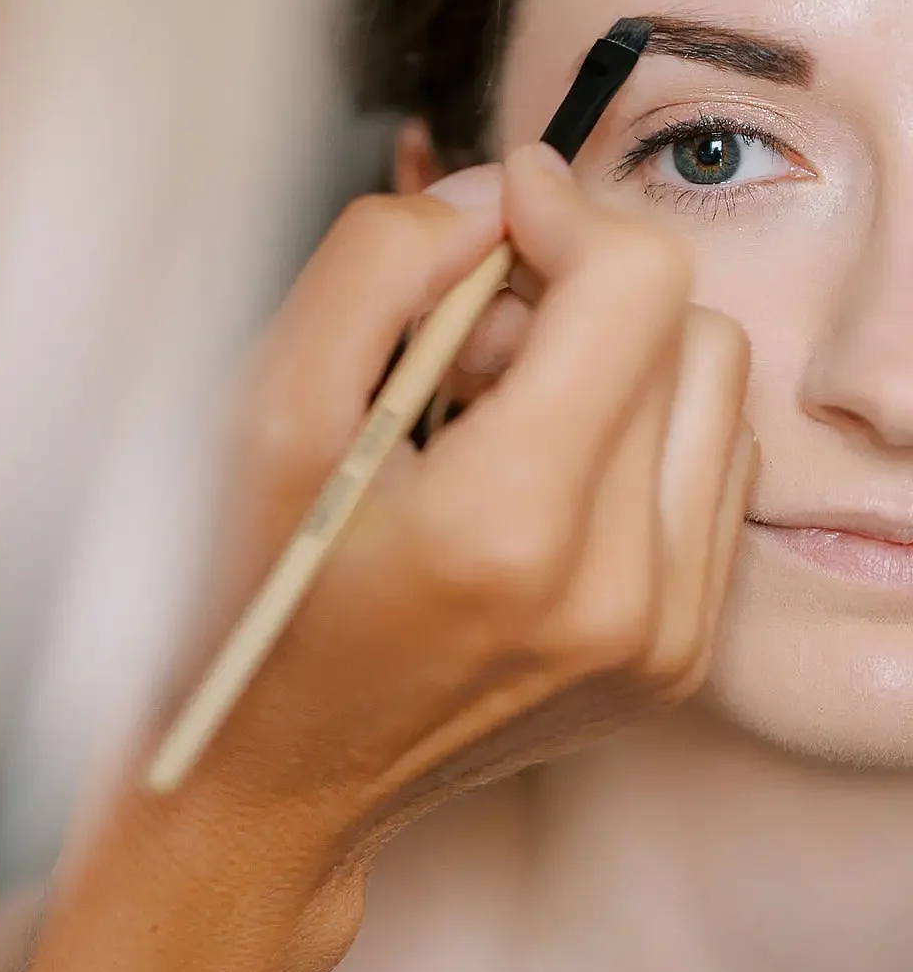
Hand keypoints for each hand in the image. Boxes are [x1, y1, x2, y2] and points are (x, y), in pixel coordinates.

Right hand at [194, 142, 754, 865]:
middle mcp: (618, 592)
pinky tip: (542, 473)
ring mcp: (663, 636)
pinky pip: (713, 468)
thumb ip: (379, 264)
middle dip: (576, 300)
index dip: (567, 216)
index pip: (638, 286)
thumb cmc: (257, 591)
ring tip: (502, 418)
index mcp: (509, 526)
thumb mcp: (267, 405)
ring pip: (715, 391)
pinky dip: (638, 433)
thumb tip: (501, 199)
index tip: (502, 216)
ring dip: (616, 364)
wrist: (283, 773)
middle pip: (684, 327)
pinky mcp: (682, 654)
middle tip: (471, 352)